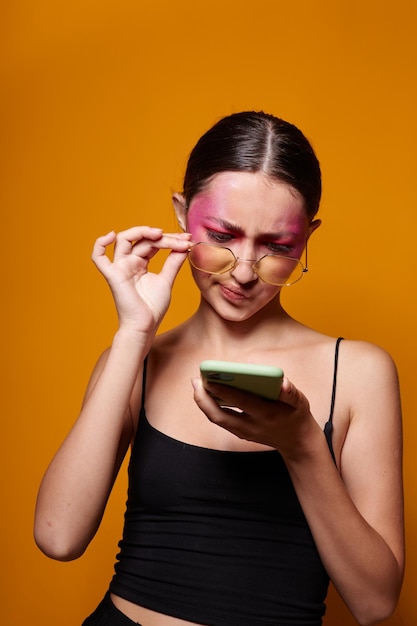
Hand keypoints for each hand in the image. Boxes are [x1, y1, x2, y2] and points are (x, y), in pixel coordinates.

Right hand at [92, 226, 191, 333]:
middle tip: (182, 240)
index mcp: (140, 263)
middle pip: (142, 240)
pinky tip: (111, 235)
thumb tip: (185, 245)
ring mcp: (119, 267)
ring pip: (124, 240)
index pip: (152, 243)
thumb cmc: (153, 307)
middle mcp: (128, 262)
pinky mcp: (112, 275)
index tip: (187, 240)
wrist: (145, 326)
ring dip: (141, 232)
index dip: (169, 238)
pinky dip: (100, 244)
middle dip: (163, 237)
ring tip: (159, 234)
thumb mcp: (166, 280)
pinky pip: (98, 257)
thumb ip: (173, 262)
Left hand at [192, 376, 321, 457]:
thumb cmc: (297, 416)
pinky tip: (206, 394)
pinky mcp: (241, 433)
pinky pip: (221, 420)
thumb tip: (283, 383)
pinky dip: (211, 408)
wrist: (297, 442)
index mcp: (266, 414)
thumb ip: (291, 393)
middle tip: (195, 380)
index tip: (208, 379)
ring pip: (217, 419)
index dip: (223, 391)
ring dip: (204, 403)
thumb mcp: (300, 403)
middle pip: (220, 416)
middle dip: (204, 399)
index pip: (240, 402)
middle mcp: (251, 426)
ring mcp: (244, 432)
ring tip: (197, 384)